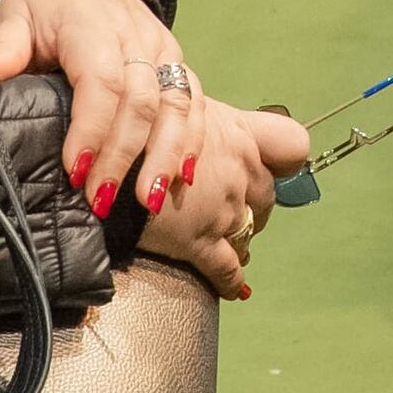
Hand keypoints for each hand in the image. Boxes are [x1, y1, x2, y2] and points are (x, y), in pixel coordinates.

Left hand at [0, 0, 194, 224]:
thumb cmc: (44, 5)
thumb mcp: (14, 17)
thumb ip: (1, 49)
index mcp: (92, 25)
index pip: (102, 81)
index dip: (92, 130)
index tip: (74, 173)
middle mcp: (136, 37)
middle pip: (141, 101)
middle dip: (123, 156)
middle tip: (100, 200)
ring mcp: (162, 49)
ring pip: (177, 104)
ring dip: (166, 155)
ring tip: (149, 200)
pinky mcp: (177, 62)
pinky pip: (194, 103)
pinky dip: (191, 142)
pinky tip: (181, 178)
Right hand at [134, 104, 310, 301]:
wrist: (102, 158)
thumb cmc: (130, 125)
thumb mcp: (167, 103)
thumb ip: (188, 119)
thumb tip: (182, 124)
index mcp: (234, 130)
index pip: (290, 144)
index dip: (283, 159)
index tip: (271, 169)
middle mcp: (238, 167)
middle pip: (266, 194)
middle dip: (254, 206)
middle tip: (233, 213)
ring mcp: (224, 206)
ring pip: (248, 230)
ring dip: (240, 239)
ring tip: (229, 247)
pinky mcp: (201, 241)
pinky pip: (227, 268)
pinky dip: (231, 281)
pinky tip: (233, 289)